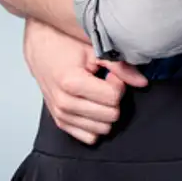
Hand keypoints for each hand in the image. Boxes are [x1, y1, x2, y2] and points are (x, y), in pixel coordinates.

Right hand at [23, 17, 147, 144]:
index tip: (110, 74)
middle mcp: (64, 103)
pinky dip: (95, 123)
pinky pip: (89, 137)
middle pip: (110, 116)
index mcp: (71, 83)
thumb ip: (119, 66)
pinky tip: (91, 104)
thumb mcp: (94, 49)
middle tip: (105, 82)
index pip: (114, 98)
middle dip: (113, 98)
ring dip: (105, 110)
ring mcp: (61, 115)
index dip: (118, 84)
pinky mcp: (60, 122)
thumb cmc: (66, 43)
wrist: (40, 45)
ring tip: (96, 91)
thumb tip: (142, 82)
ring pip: (102, 129)